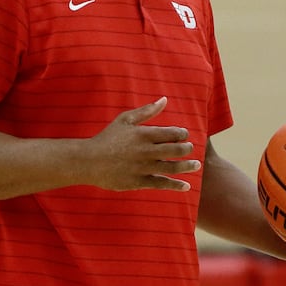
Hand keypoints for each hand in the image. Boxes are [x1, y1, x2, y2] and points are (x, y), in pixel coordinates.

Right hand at [85, 97, 201, 191]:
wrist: (88, 161)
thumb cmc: (107, 138)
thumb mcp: (125, 119)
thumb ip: (146, 111)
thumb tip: (165, 99)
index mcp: (143, 134)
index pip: (171, 133)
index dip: (182, 134)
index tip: (184, 135)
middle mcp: (146, 151)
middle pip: (175, 150)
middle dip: (187, 149)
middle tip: (190, 148)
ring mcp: (143, 168)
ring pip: (172, 167)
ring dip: (187, 166)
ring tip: (196, 165)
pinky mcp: (138, 182)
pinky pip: (161, 184)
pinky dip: (175, 185)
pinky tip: (186, 186)